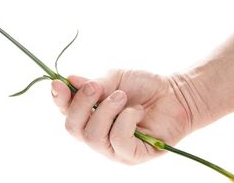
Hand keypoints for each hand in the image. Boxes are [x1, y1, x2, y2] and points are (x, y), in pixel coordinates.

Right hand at [51, 69, 204, 164]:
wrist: (175, 93)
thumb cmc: (144, 86)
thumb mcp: (115, 78)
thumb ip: (93, 83)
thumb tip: (69, 81)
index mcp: (90, 115)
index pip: (66, 112)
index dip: (59, 100)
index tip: (59, 84)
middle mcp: (98, 134)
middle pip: (73, 128)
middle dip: (81, 104)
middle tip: (96, 86)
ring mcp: (114, 148)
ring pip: (93, 136)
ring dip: (106, 110)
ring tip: (122, 97)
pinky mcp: (132, 156)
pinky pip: (118, 141)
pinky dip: (126, 121)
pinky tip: (137, 112)